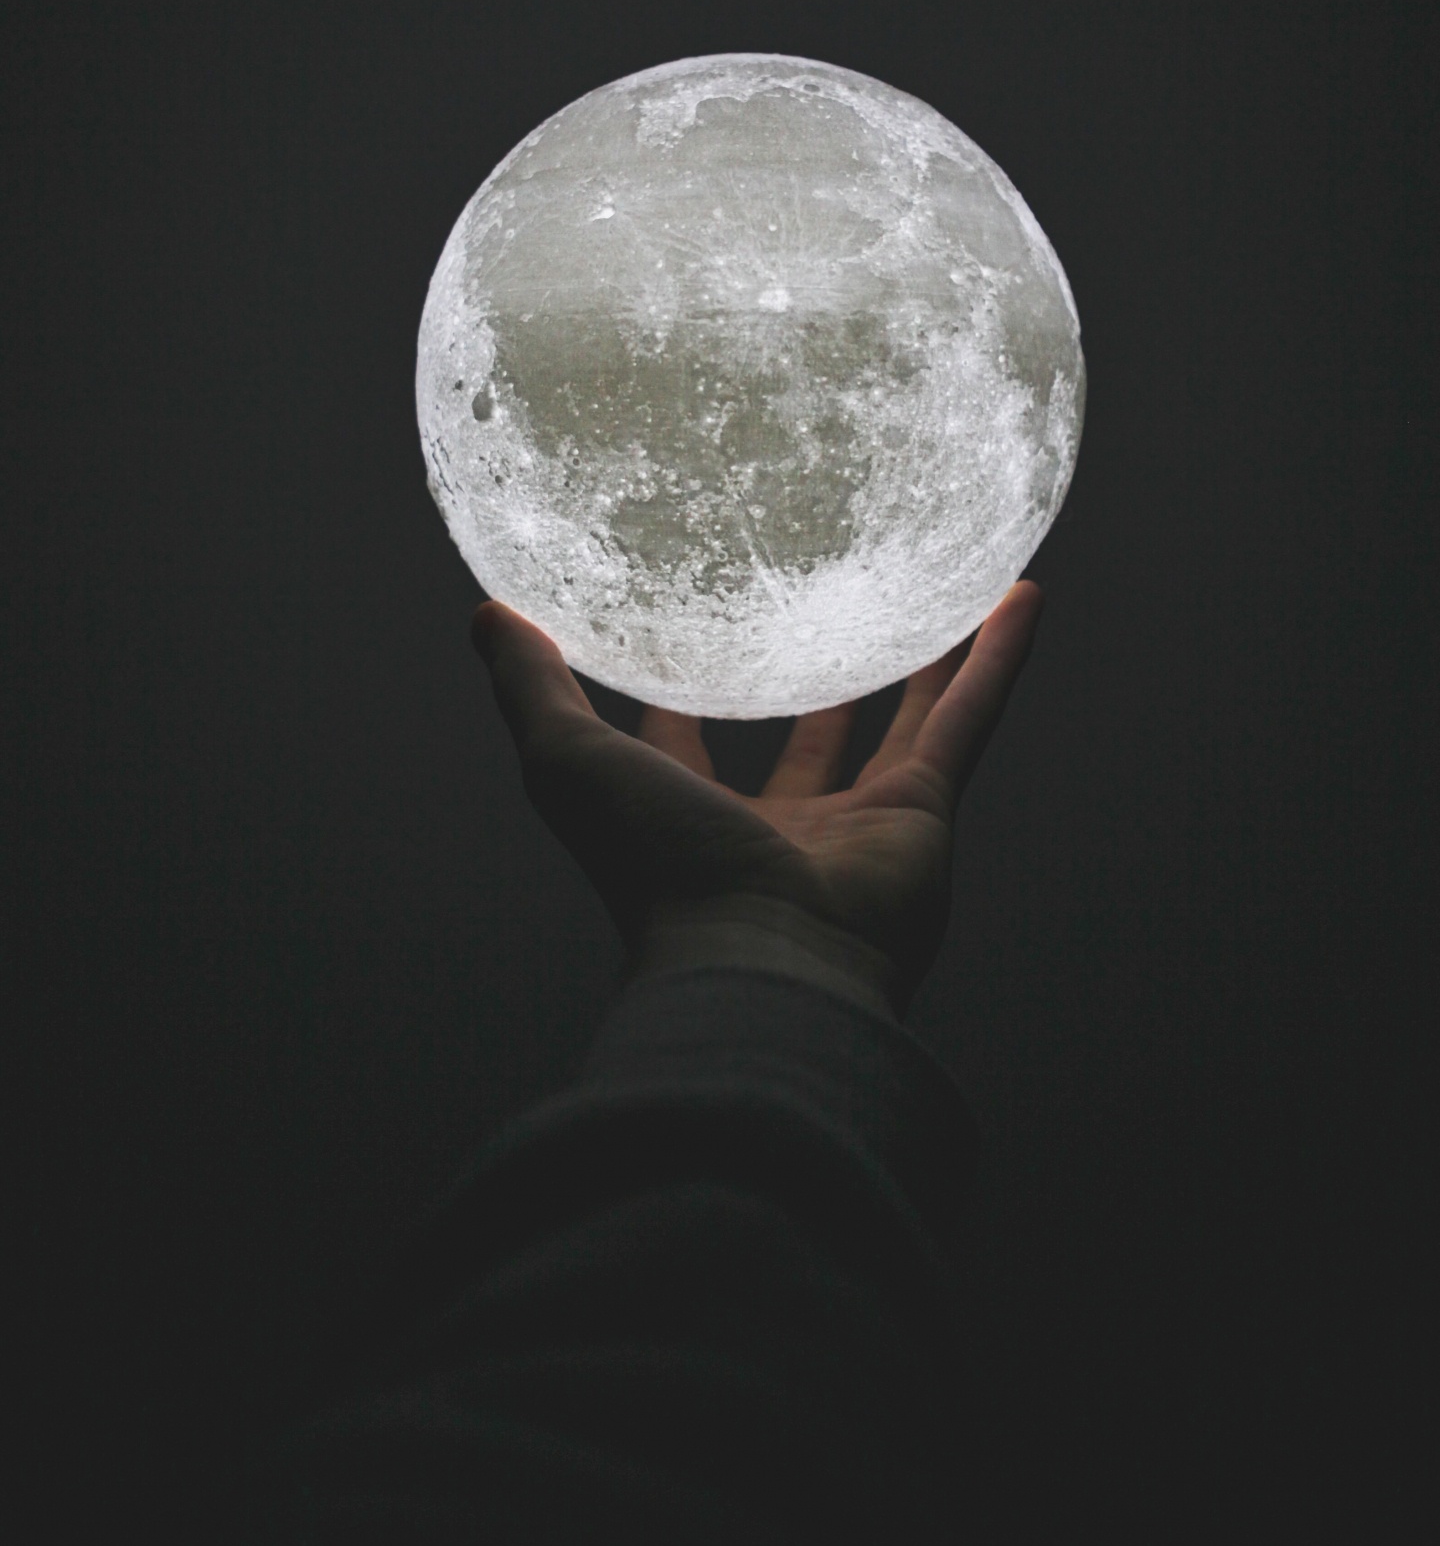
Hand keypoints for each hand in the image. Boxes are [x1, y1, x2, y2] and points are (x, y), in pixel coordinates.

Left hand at [472, 582, 1042, 1008]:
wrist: (762, 959)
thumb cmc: (656, 871)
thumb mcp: (566, 762)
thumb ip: (530, 688)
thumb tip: (487, 612)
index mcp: (689, 820)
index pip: (682, 746)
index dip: (681, 691)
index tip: (687, 626)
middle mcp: (778, 827)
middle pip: (804, 739)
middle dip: (814, 683)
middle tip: (826, 607)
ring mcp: (860, 825)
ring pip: (901, 722)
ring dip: (924, 657)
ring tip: (941, 587)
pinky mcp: (927, 815)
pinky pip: (970, 720)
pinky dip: (997, 659)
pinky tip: (1018, 594)